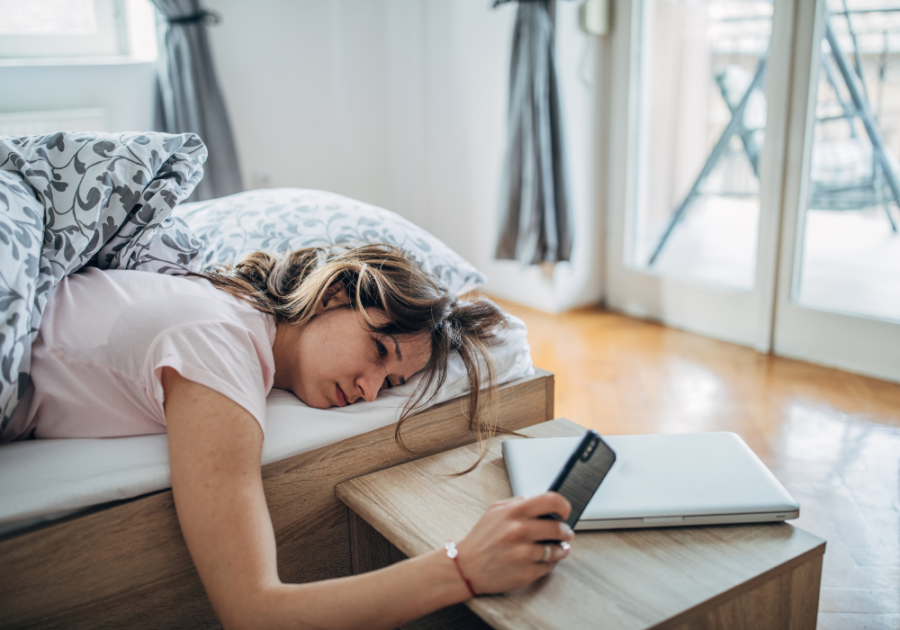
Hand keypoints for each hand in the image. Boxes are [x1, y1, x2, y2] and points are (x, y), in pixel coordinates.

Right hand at [454, 492, 573, 594]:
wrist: (465, 567)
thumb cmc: (481, 539)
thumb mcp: (494, 511)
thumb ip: (517, 503)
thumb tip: (541, 503)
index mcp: (514, 512)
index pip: (551, 500)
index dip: (564, 506)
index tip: (565, 512)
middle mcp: (520, 531)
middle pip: (559, 528)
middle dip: (565, 532)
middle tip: (565, 534)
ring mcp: (524, 553)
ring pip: (557, 550)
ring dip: (560, 549)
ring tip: (556, 548)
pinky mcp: (526, 573)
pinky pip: (549, 566)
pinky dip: (549, 563)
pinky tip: (542, 559)